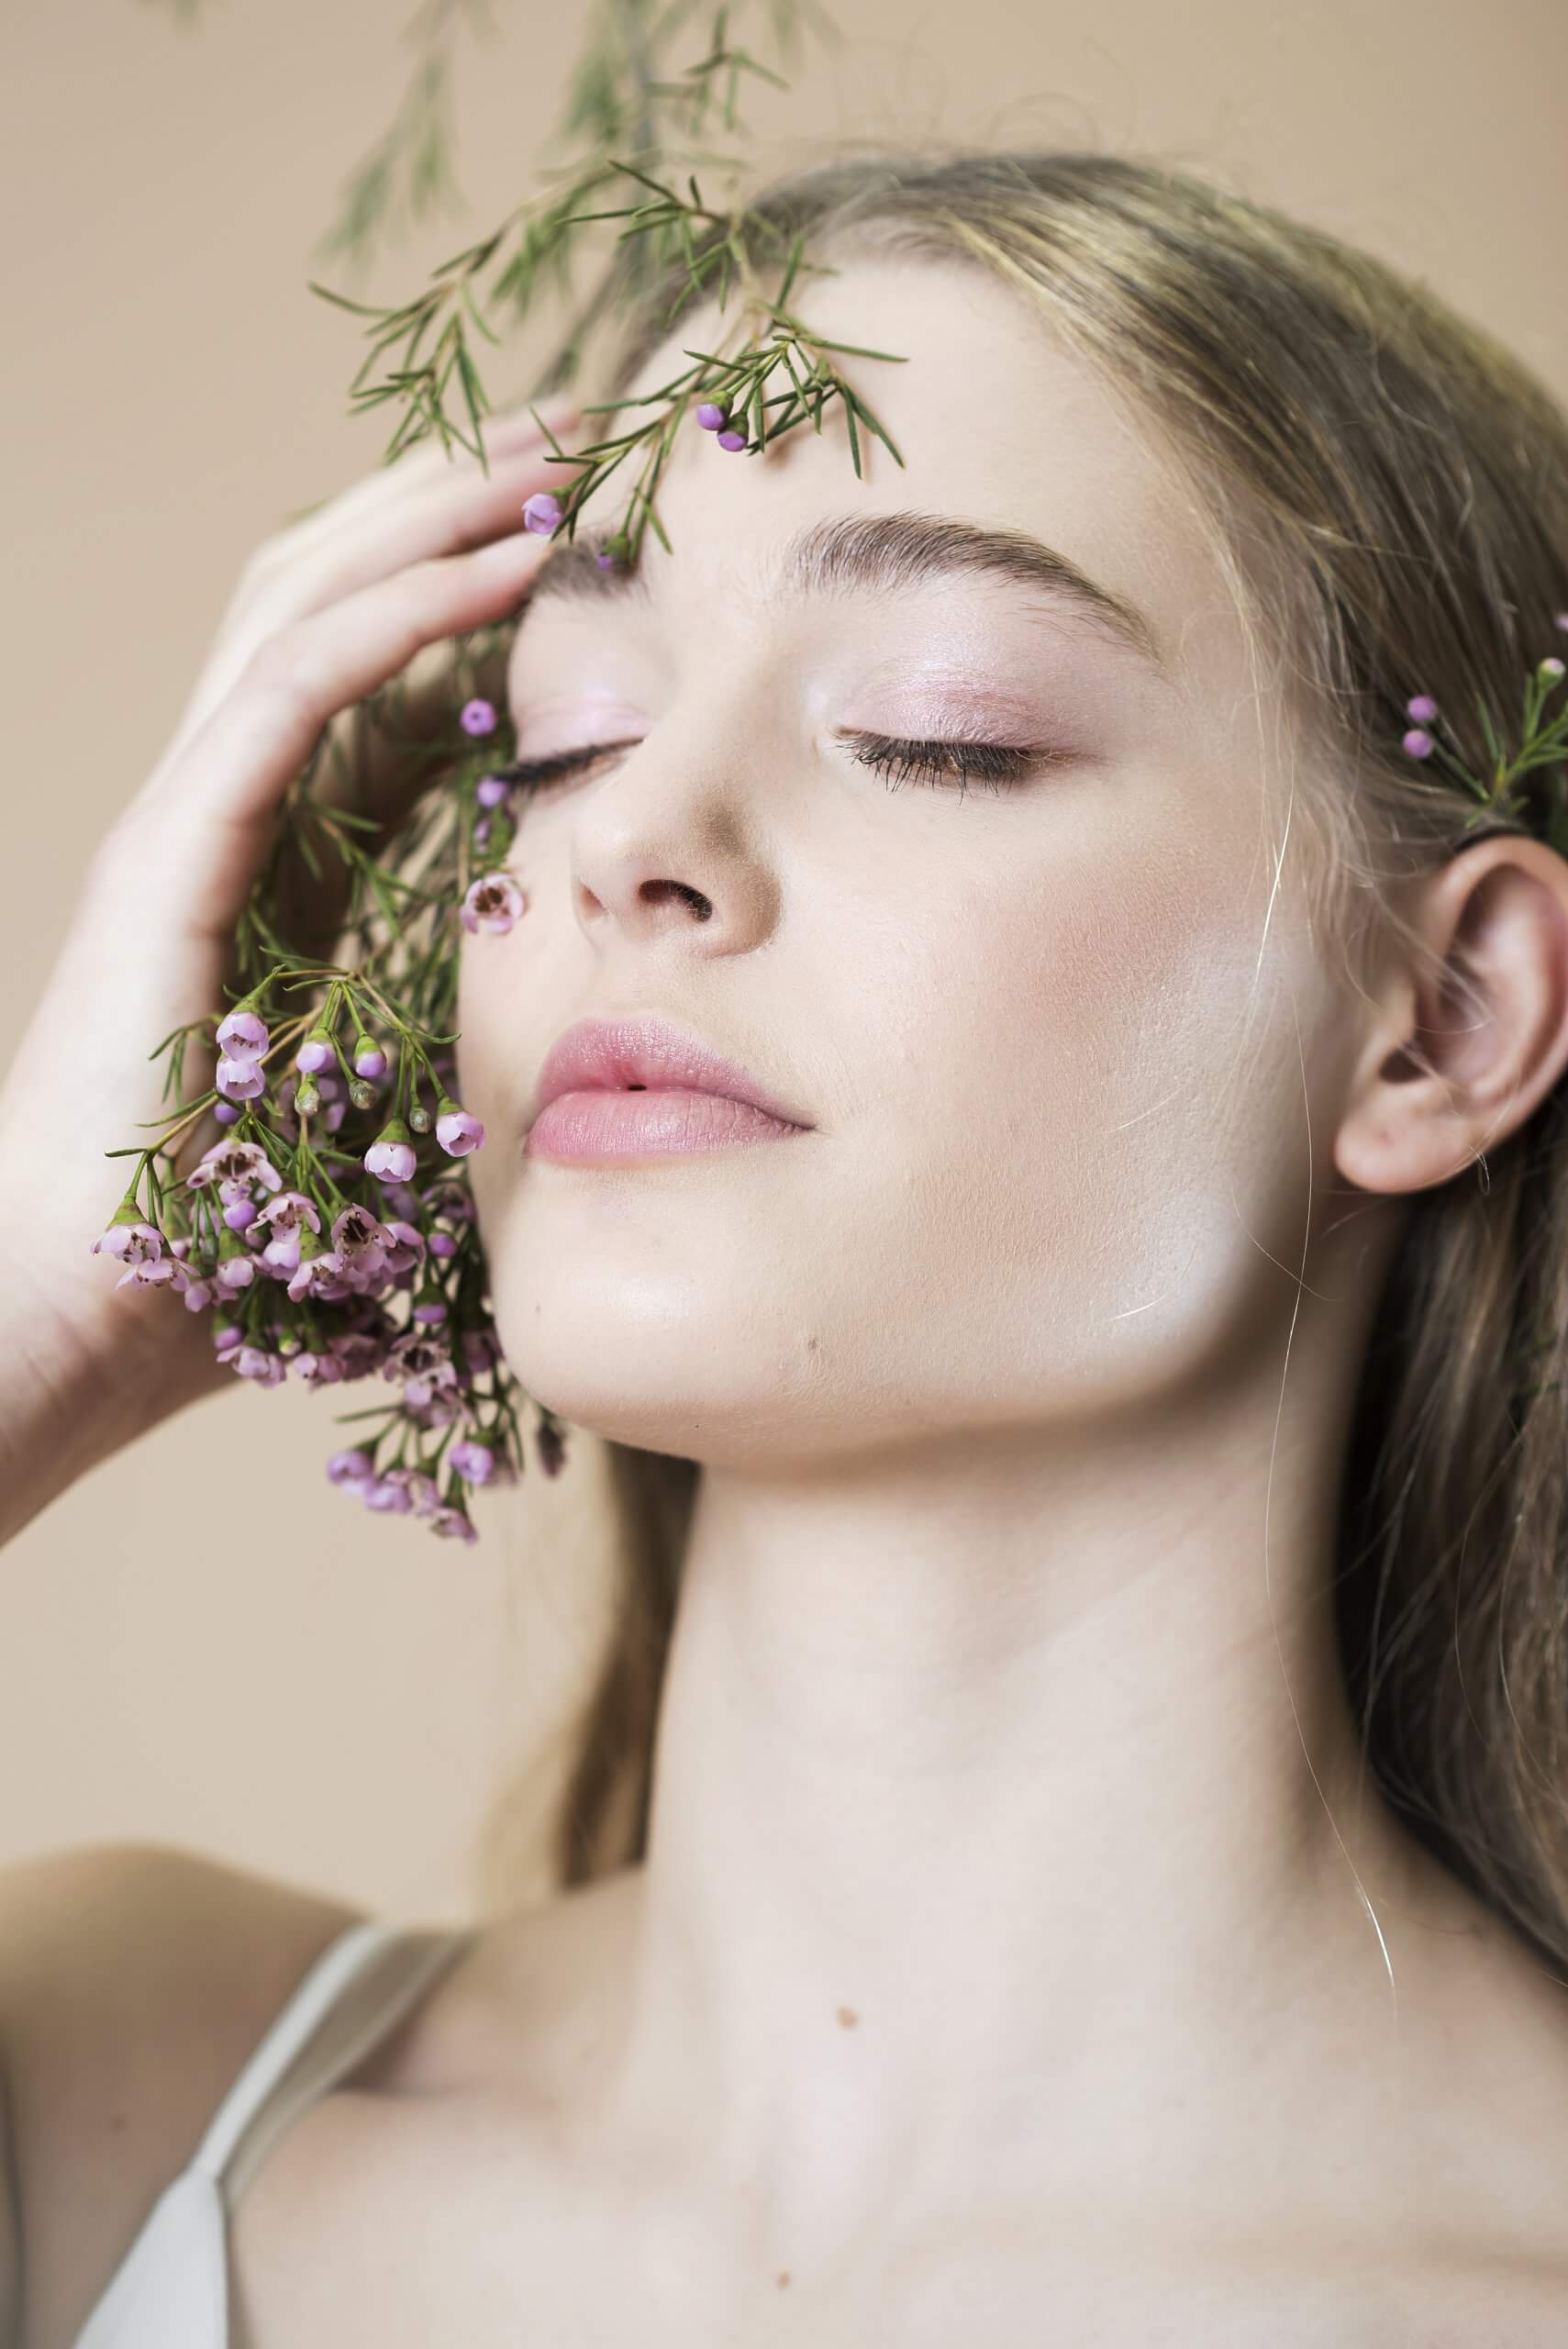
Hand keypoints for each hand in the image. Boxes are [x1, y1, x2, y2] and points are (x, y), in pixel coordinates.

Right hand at [0, 401, 575, 1495]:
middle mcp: (224, 808)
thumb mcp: (382, 1116)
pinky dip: (396, 614)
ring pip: (307, 600)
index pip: (376, 674)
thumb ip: (461, 1055)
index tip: (599, 536)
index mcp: (277, 858)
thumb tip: (600, 1079)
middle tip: (584, 437)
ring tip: (556, 457)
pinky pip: (290, 689)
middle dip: (456, 500)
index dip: (475, 586)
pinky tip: (500, 565)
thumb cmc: (221, 1256)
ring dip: (436, 516)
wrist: (75, 1321)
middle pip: (335, 594)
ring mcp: (186, 815)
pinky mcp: (169, 848)